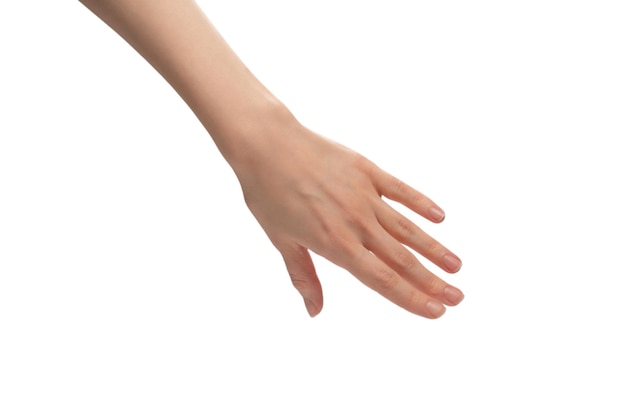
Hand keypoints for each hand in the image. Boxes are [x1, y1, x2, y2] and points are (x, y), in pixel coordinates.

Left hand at [232, 117, 462, 318]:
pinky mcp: (366, 170)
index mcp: (335, 244)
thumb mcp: (281, 240)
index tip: (436, 312)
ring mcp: (364, 194)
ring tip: (457, 266)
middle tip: (458, 297)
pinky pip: (400, 190)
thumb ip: (303, 276)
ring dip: (434, 248)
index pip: (382, 280)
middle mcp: (356, 222)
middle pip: (402, 258)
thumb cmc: (267, 193)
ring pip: (407, 228)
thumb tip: (314, 312)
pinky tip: (440, 217)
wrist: (266, 144)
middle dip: (432, 282)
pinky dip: (421, 203)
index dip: (411, 298)